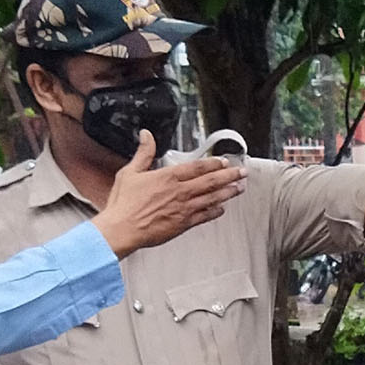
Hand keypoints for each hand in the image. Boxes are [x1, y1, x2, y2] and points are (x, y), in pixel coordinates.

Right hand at [91, 133, 245, 258]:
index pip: (197, 167)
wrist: (123, 229)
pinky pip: (204, 216)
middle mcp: (180, 192)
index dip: (213, 163)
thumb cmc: (124, 204)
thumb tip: (146, 135)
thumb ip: (143, 153)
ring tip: (239, 188)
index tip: (224, 161)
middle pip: (211, 181)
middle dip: (229, 175)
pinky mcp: (183, 224)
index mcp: (168, 177)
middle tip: (242, 172)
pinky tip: (222, 209)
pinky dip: (215, 211)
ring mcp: (184, 208)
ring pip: (212, 198)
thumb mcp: (130, 172)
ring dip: (227, 192)